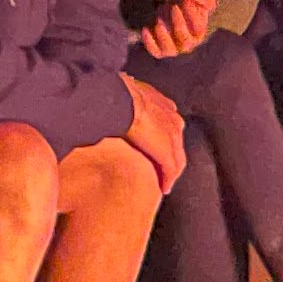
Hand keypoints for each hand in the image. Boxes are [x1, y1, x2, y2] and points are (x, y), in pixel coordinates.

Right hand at [120, 71, 190, 193]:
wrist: (116, 101)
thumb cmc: (112, 95)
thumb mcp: (120, 94)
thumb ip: (121, 101)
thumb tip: (106, 106)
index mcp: (160, 103)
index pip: (168, 122)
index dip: (164, 135)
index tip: (156, 145)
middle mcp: (171, 118)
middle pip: (176, 141)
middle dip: (171, 154)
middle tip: (163, 168)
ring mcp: (171, 135)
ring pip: (176, 157)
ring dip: (170, 171)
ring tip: (164, 182)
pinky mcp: (166, 151)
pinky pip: (171, 169)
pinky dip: (167, 179)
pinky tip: (164, 187)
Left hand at [136, 0, 218, 58]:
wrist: (173, 13)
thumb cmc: (187, 4)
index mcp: (199, 33)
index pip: (198, 29)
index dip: (192, 15)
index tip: (186, 0)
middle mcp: (188, 44)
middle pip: (184, 39)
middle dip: (178, 23)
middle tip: (172, 7)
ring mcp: (173, 49)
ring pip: (169, 48)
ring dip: (163, 34)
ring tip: (159, 19)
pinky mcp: (160, 50)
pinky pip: (155, 51)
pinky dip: (149, 42)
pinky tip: (146, 29)